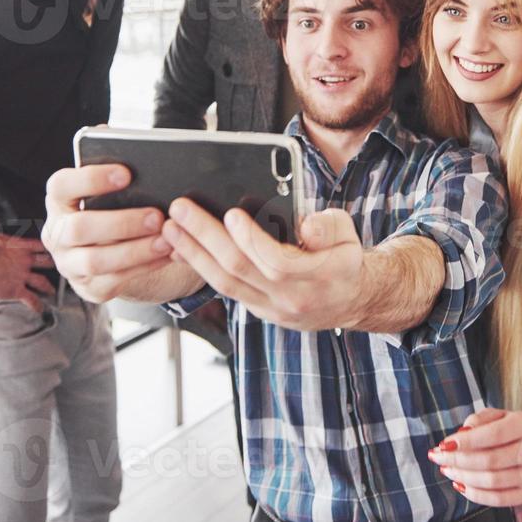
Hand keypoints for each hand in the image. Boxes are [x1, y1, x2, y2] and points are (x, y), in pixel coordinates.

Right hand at [0, 221, 53, 313]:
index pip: (39, 245)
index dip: (46, 248)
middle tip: (59, 268)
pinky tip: (40, 309)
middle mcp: (25, 261)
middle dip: (52, 265)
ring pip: (41, 282)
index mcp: (19, 246)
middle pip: (45, 262)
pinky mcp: (17, 290)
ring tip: (52, 291)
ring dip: (48, 287)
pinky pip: (31, 299)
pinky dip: (36, 305)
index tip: (51, 250)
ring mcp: (23, 276)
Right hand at [41, 164, 179, 302]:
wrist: (116, 248)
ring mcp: (68, 263)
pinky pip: (114, 280)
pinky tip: (165, 255)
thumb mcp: (113, 195)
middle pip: (78, 229)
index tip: (126, 174)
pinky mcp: (88, 287)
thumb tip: (153, 180)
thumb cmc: (116, 209)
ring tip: (165, 241)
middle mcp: (56, 233)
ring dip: (134, 251)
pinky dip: (144, 267)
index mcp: (59, 201)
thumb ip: (123, 187)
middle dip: (121, 223)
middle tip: (156, 217)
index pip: (61, 186)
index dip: (91, 179)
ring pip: (94, 261)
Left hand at [161, 200, 362, 330]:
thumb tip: (307, 228)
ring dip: (194, 254)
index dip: (251, 238)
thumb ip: (328, 227)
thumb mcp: (347, 233)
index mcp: (317, 276)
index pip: (276, 261)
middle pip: (240, 270)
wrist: (350, 300)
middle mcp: (290, 298)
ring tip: (170, 229)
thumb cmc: (344, 259)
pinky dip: (201, 269)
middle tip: (180, 211)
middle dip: (205, 237)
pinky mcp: (258, 310)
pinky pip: (224, 290)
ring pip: (225, 284)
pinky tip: (182, 250)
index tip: (230, 214)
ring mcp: (271, 308)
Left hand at [427, 408, 521, 506]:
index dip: (467, 441)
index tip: (444, 444)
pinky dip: (476, 495)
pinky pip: (500, 499)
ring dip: (464, 477)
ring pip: (493, 482)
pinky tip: (461, 485)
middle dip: (458, 461)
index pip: (494, 434)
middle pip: (491, 461)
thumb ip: (478, 419)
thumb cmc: (512, 427)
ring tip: (447, 470)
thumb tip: (461, 434)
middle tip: (439, 458)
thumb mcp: (497, 414)